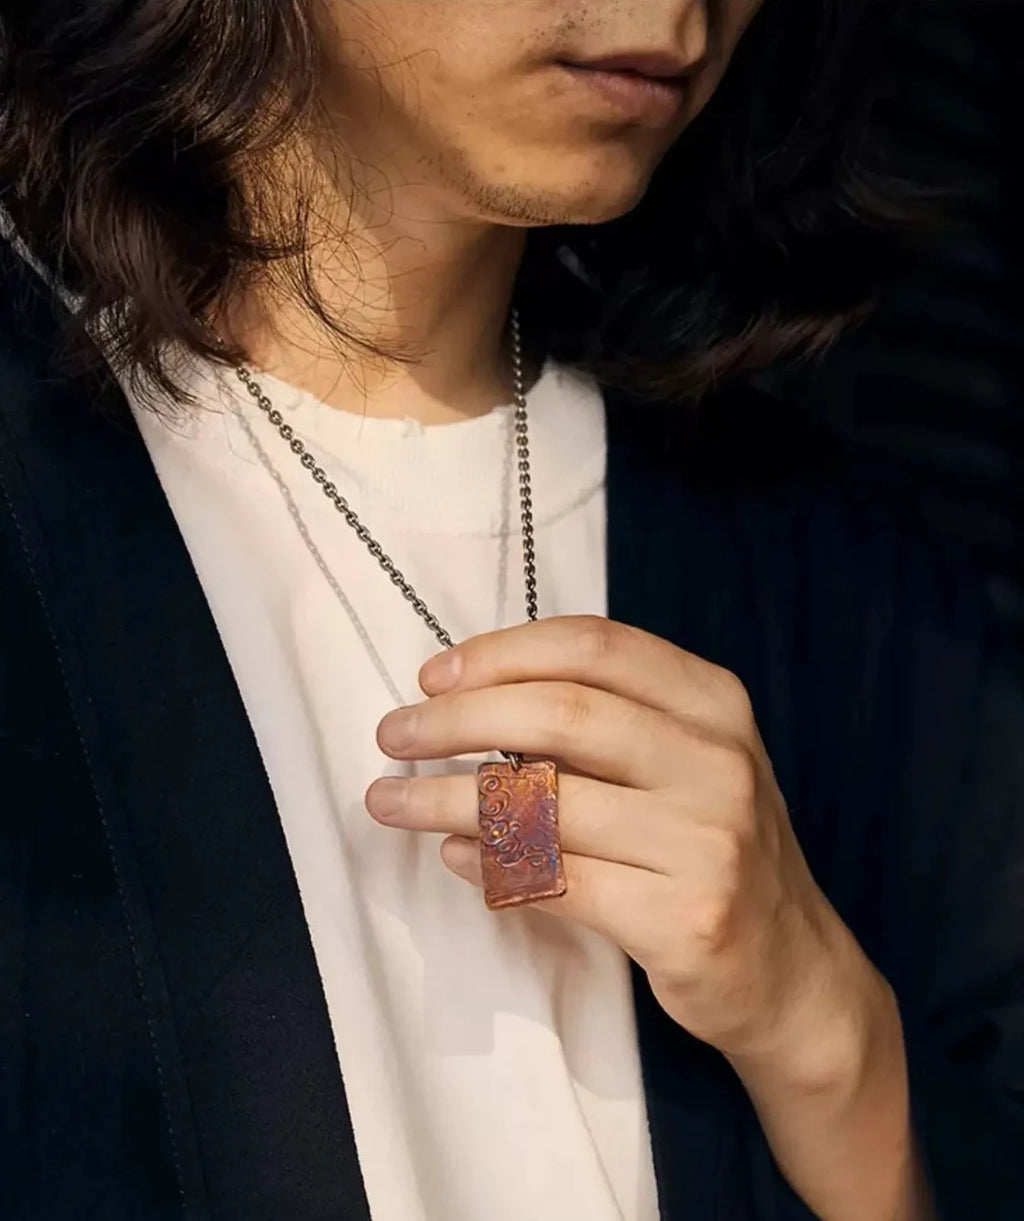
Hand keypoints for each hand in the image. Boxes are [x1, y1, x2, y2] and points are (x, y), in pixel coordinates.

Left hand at [368, 615, 882, 1072]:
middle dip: (456, 719)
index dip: (500, 653)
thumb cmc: (711, 849)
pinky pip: (559, 881)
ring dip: (448, 800)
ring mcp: (708, 840)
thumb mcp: (682, 763)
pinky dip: (491, 867)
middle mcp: (717, 759)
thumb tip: (466, 704)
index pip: (592, 645)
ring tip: (390, 802)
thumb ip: (602, 725)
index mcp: (713, 701)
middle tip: (393, 736)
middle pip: (562, 712)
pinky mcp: (685, 917)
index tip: (433, 677)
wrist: (791, 972)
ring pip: (548, 803)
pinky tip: (456, 858)